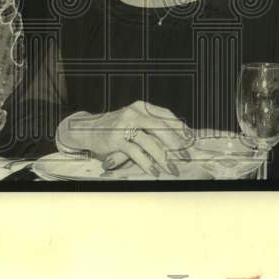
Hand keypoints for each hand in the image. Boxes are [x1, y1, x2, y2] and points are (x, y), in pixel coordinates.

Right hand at [58, 101, 193, 176]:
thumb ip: (150, 126)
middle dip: (176, 144)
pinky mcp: (116, 139)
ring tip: (173, 169)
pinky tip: (155, 171)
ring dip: (164, 158)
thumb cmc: (115, 128)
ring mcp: (124, 125)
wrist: (87, 130)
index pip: (166, 115)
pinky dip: (148, 163)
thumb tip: (175, 141)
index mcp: (141, 107)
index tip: (191, 140)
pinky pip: (136, 153)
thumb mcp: (133, 121)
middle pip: (161, 127)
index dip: (180, 128)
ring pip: (150, 141)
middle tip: (186, 156)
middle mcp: (134, 113)